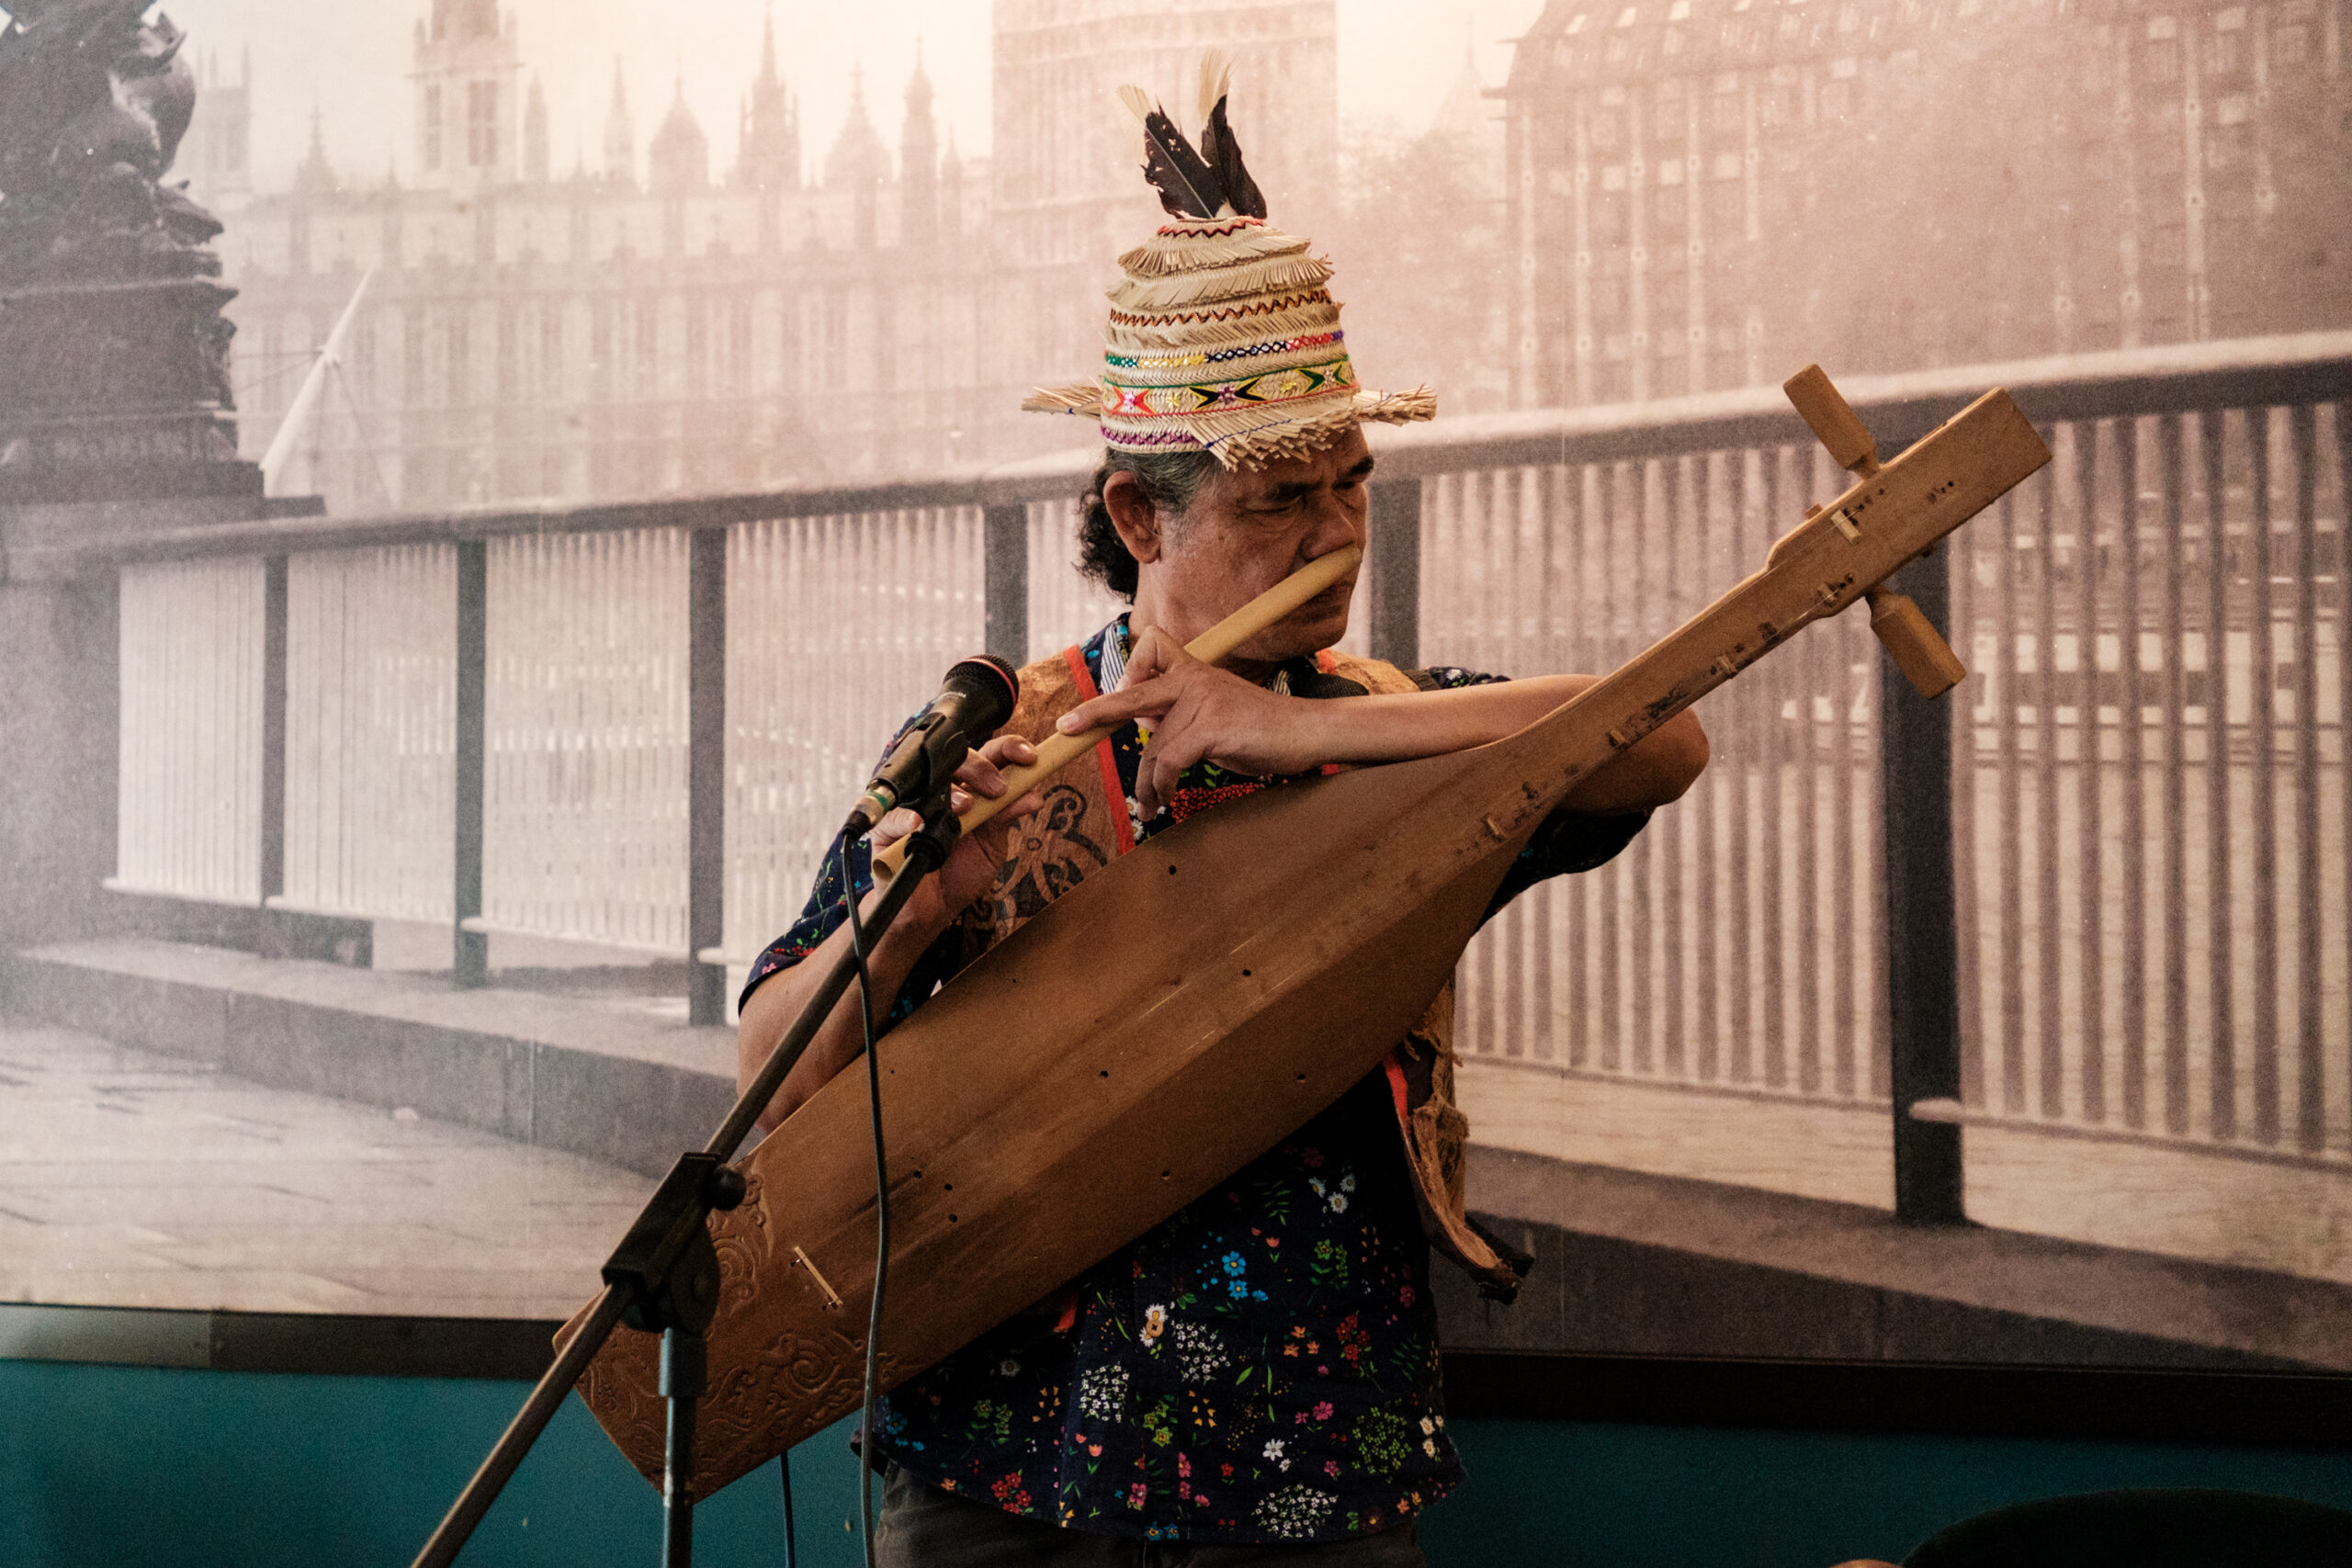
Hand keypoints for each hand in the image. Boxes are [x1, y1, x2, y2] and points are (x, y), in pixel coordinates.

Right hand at [869, 733, 1044, 935]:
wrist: (932, 908)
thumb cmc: (960, 873)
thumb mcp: (991, 845)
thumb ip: (1005, 818)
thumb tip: (1032, 796)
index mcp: (973, 789)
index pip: (991, 757)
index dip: (1009, 750)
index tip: (1030, 758)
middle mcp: (944, 791)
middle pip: (960, 759)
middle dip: (983, 767)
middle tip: (998, 789)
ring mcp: (917, 805)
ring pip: (930, 781)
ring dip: (952, 792)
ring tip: (966, 809)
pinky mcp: (889, 827)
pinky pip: (897, 815)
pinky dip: (909, 818)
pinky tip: (920, 823)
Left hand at [1055, 628, 1331, 821]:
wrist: (1306, 732)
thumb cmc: (1261, 728)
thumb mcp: (1214, 715)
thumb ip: (1180, 715)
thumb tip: (1143, 722)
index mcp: (1195, 669)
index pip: (1153, 646)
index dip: (1133, 669)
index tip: (1128, 695)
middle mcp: (1195, 678)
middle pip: (1133, 692)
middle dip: (1096, 712)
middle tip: (1067, 727)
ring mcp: (1203, 699)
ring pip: (1154, 744)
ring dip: (1146, 782)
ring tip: (1148, 805)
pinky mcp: (1212, 726)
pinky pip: (1170, 759)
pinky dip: (1162, 785)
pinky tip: (1165, 799)